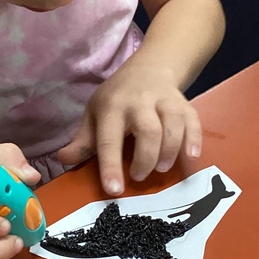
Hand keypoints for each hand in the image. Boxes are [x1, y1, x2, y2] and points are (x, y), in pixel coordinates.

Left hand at [57, 61, 201, 195]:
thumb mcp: (94, 114)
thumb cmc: (116, 98)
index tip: (114, 190)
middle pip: (147, 131)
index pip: (109, 138)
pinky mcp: (184, 103)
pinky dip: (194, 139)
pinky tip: (190, 157)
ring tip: (162, 169)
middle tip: (139, 176)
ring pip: (173, 124)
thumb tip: (65, 159)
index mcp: (112, 107)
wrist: (148, 69)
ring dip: (170, 150)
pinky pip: (193, 121)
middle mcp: (139, 101)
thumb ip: (83, 140)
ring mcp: (164, 100)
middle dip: (145, 158)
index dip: (110, 165)